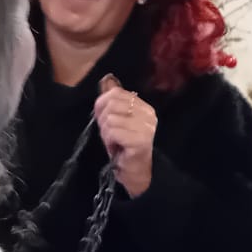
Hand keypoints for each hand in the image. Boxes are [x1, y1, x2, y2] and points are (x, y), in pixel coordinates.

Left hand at [94, 76, 156, 197]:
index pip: (115, 93)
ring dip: (106, 133)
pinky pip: (113, 131)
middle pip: (111, 104)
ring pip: (110, 118)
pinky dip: (109, 140)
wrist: (134, 171)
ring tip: (113, 141)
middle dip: (103, 120)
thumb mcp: (115, 119)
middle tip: (110, 134)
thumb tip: (107, 79)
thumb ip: (112, 100)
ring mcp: (146, 128)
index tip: (106, 121)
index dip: (102, 106)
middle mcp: (148, 115)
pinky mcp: (141, 140)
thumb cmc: (124, 146)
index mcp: (144, 107)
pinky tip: (116, 147)